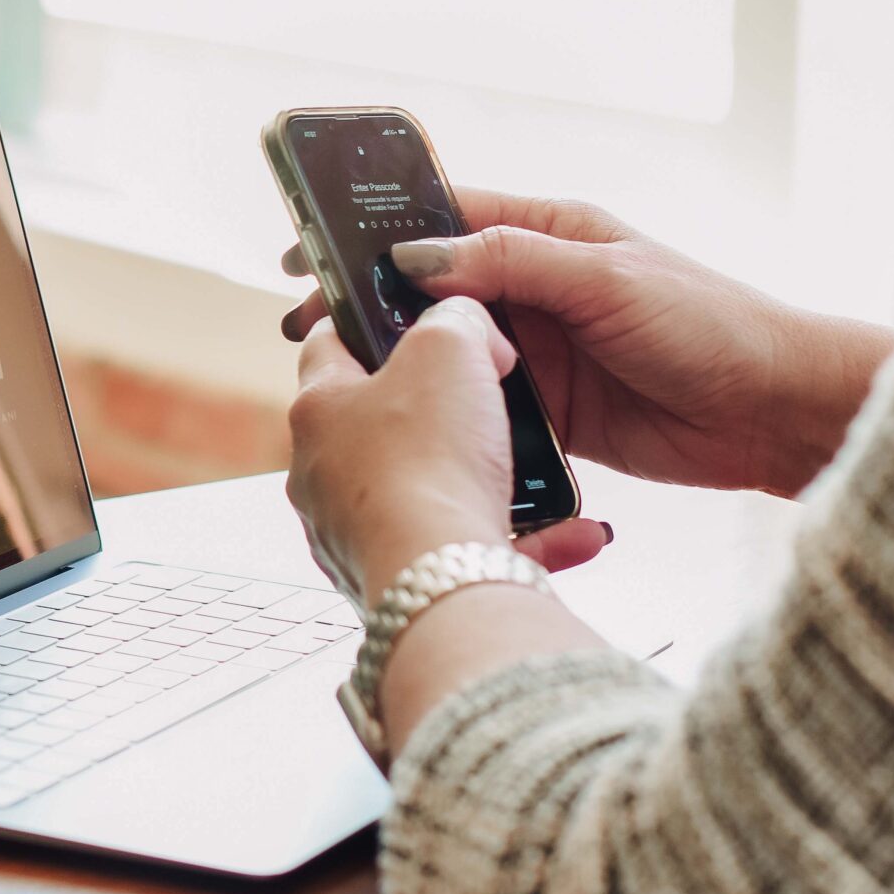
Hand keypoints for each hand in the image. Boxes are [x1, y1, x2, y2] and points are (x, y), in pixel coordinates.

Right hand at [279, 191, 893, 497]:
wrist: (774, 412)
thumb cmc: (710, 326)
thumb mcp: (605, 279)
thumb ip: (512, 263)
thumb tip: (417, 257)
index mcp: (550, 235)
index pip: (444, 221)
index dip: (374, 233)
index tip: (313, 248)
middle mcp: (538, 288)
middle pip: (431, 291)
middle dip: (366, 304)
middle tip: (303, 325)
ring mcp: (540, 352)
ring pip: (446, 353)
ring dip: (397, 365)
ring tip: (337, 378)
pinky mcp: (548, 412)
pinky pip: (478, 409)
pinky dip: (441, 416)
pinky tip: (400, 427)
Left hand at [288, 298, 608, 604]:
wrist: (440, 577)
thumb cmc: (428, 463)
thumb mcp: (448, 346)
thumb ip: (455, 318)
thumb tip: (463, 323)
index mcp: (319, 410)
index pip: (327, 344)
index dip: (366, 320)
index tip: (399, 316)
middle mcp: (325, 475)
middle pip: (383, 423)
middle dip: (439, 409)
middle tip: (484, 393)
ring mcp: (357, 533)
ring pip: (431, 491)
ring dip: (491, 479)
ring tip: (537, 470)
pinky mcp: (401, 578)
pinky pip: (467, 549)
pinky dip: (524, 540)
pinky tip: (575, 533)